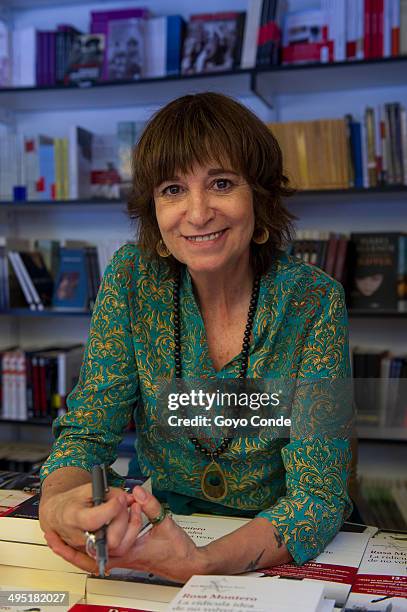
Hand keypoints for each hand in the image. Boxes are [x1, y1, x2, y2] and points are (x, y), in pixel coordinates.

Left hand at [45, 487, 207, 581]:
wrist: (186, 564)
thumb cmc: (177, 549)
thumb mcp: (165, 522)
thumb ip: (151, 506)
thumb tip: (137, 492)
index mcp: (128, 550)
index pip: (97, 548)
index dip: (77, 542)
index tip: (64, 534)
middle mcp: (122, 557)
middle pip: (87, 558)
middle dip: (68, 549)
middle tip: (53, 538)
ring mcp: (123, 559)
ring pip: (92, 560)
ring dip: (74, 552)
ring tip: (57, 543)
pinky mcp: (126, 557)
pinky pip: (100, 557)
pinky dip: (87, 552)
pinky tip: (82, 543)